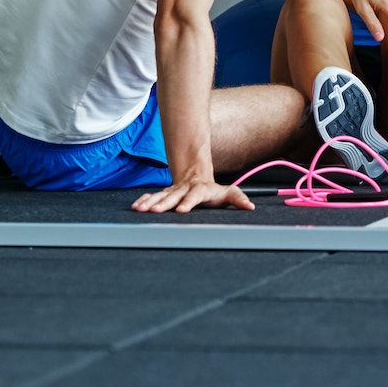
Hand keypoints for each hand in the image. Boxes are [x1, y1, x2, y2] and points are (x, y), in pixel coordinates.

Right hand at [131, 180, 255, 213]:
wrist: (196, 175)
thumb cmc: (213, 190)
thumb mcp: (228, 192)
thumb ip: (238, 198)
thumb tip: (250, 207)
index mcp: (200, 190)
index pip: (195, 195)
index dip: (188, 202)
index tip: (181, 210)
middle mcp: (185, 189)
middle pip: (174, 196)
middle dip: (164, 204)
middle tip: (154, 211)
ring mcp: (173, 191)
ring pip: (161, 196)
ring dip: (150, 202)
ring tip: (140, 209)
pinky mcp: (165, 194)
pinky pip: (153, 196)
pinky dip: (144, 200)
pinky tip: (136, 207)